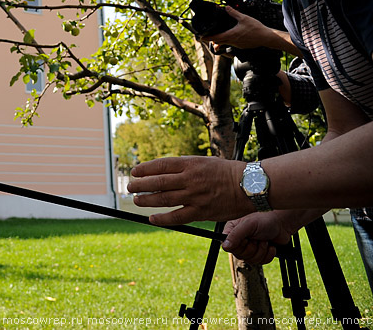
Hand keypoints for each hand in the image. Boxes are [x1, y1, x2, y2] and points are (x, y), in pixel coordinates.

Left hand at [127, 156, 252, 224]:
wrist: (249, 186)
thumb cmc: (227, 172)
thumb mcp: (204, 161)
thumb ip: (185, 166)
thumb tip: (165, 171)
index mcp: (190, 164)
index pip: (161, 165)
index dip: (145, 169)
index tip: (135, 171)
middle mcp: (190, 179)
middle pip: (158, 182)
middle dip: (140, 184)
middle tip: (130, 186)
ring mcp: (194, 196)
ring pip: (164, 198)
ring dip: (146, 199)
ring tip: (136, 200)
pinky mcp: (201, 212)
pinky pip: (177, 217)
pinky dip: (162, 218)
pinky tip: (152, 218)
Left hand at [201, 7, 268, 51]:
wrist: (266, 37)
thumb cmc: (256, 29)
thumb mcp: (244, 18)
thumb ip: (234, 13)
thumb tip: (227, 8)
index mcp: (231, 35)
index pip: (216, 38)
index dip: (208, 38)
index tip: (201, 37)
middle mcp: (233, 41)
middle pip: (219, 42)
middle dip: (213, 39)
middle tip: (208, 36)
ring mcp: (237, 45)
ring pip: (226, 43)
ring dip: (221, 40)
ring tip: (218, 37)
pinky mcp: (241, 46)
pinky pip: (232, 45)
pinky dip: (229, 41)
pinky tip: (232, 37)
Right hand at [221, 212, 297, 264]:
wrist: (282, 224)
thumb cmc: (265, 220)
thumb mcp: (249, 225)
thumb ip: (235, 235)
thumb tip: (225, 247)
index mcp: (232, 231)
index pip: (228, 247)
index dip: (239, 245)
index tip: (246, 239)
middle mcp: (239, 241)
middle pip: (240, 256)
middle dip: (253, 248)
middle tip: (258, 238)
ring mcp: (249, 248)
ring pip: (251, 260)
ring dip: (261, 251)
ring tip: (265, 240)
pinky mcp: (259, 254)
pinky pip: (261, 262)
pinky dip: (268, 255)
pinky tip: (271, 246)